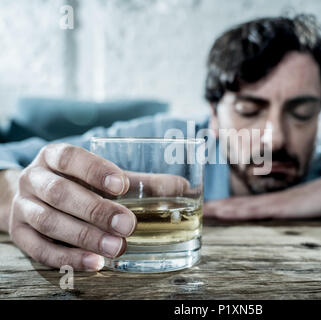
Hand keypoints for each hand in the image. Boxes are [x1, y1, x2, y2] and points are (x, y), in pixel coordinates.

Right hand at [8, 143, 188, 270]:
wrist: (33, 198)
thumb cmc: (79, 184)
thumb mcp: (105, 177)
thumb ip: (143, 182)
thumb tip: (183, 186)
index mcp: (55, 156)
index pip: (71, 158)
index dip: (95, 170)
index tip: (122, 185)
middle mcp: (35, 178)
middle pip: (61, 193)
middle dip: (96, 210)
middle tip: (128, 225)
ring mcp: (24, 207)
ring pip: (49, 221)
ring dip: (85, 236)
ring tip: (116, 247)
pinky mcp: (20, 234)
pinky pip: (40, 249)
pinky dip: (68, 257)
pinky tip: (95, 263)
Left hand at [204, 171, 320, 219]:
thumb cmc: (318, 199)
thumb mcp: (297, 208)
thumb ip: (284, 211)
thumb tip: (274, 216)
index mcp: (269, 202)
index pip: (240, 205)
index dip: (222, 206)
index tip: (206, 208)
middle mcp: (267, 201)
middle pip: (235, 204)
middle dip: (215, 207)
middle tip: (195, 208)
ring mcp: (273, 203)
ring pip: (241, 206)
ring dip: (221, 209)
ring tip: (203, 210)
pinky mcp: (281, 207)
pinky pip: (256, 210)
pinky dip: (239, 211)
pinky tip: (228, 212)